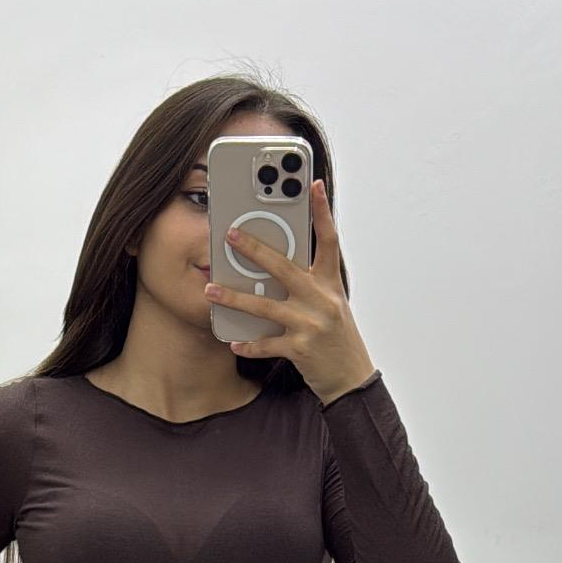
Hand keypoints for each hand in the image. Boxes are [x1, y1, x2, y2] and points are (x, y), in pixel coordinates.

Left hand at [203, 180, 377, 404]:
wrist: (350, 378)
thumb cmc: (336, 337)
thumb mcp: (330, 303)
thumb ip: (309, 282)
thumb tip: (275, 262)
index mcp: (330, 283)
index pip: (328, 239)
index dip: (322, 211)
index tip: (315, 184)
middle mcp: (322, 299)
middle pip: (284, 267)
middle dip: (254, 249)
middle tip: (230, 234)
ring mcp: (311, 324)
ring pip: (265, 306)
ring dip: (234, 298)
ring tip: (210, 290)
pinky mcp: (301, 349)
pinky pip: (267, 344)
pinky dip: (248, 344)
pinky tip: (233, 341)